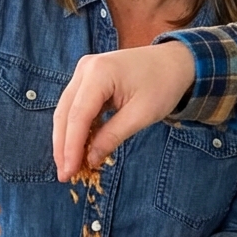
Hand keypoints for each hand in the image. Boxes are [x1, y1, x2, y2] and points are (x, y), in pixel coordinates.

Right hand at [53, 41, 195, 180]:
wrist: (173, 61)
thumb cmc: (163, 84)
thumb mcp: (141, 114)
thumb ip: (113, 136)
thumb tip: (90, 159)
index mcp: (99, 73)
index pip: (77, 116)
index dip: (70, 147)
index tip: (68, 173)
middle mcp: (85, 68)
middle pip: (65, 113)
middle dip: (63, 146)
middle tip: (64, 175)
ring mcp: (84, 71)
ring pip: (66, 110)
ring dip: (67, 139)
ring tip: (69, 165)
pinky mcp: (87, 78)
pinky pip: (76, 106)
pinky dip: (77, 128)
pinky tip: (79, 147)